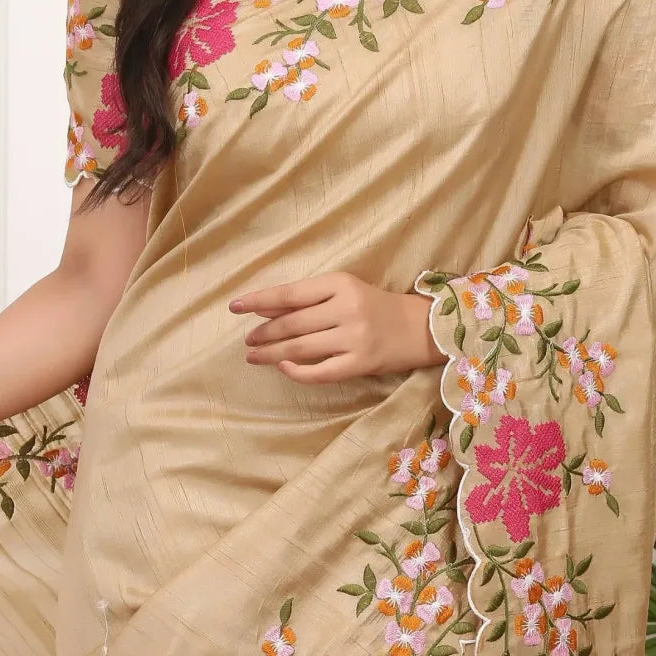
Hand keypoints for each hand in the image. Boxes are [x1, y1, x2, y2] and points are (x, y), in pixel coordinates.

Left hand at [229, 271, 447, 382]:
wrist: (420, 327)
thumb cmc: (374, 306)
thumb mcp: (343, 291)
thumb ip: (308, 299)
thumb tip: (265, 310)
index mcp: (340, 283)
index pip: (290, 293)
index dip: (259, 300)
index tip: (235, 307)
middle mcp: (347, 308)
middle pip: (292, 323)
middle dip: (264, 333)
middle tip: (248, 340)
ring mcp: (354, 338)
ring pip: (301, 348)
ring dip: (272, 353)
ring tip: (254, 356)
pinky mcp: (361, 363)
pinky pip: (321, 372)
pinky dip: (297, 372)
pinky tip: (283, 368)